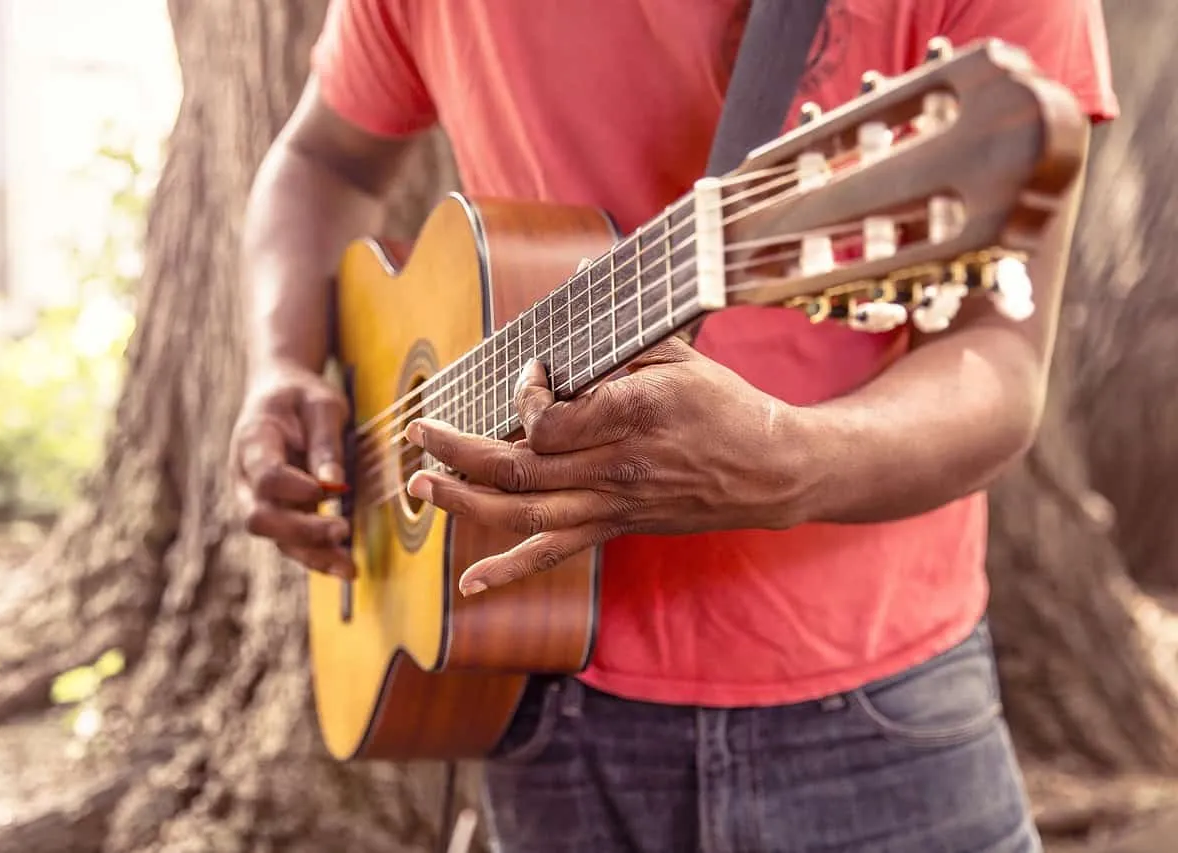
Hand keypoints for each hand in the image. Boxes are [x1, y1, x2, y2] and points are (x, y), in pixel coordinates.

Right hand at [229, 360, 353, 577]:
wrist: (278, 394)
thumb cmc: (302, 397)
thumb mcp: (321, 404)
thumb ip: (326, 443)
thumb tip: (334, 486)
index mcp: (253, 441)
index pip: (264, 475)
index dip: (293, 487)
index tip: (327, 490)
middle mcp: (246, 477)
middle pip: (260, 517)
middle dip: (301, 531)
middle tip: (342, 530)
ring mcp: (257, 500)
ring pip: (275, 539)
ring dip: (312, 555)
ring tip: (349, 568)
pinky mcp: (278, 513)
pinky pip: (292, 542)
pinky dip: (317, 555)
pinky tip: (346, 567)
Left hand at [404, 337, 809, 595]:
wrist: (769, 470)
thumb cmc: (723, 404)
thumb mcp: (678, 352)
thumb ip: (619, 333)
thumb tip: (578, 279)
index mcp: (633, 416)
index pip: (548, 421)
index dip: (523, 396)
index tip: (530, 372)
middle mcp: (617, 468)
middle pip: (519, 468)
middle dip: (458, 450)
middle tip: (418, 432)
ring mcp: (613, 505)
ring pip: (524, 513)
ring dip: (464, 502)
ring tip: (421, 486)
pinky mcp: (615, 528)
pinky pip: (555, 553)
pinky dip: (509, 570)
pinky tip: (471, 586)